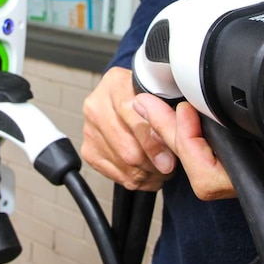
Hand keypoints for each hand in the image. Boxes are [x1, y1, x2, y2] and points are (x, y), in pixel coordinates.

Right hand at [81, 67, 175, 190]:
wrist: (125, 99)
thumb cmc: (147, 96)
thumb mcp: (160, 93)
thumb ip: (166, 112)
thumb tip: (175, 137)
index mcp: (115, 84)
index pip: (134, 118)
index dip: (154, 142)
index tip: (170, 158)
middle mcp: (97, 105)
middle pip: (128, 148)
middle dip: (154, 163)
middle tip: (170, 166)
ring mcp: (90, 129)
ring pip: (124, 165)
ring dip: (148, 173)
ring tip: (162, 169)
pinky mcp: (89, 150)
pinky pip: (117, 175)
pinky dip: (137, 179)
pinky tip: (148, 173)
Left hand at [136, 90, 263, 263]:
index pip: (216, 155)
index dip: (185, 130)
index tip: (172, 103)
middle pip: (207, 179)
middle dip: (176, 142)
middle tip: (158, 111)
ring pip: (224, 188)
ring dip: (199, 155)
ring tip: (185, 121)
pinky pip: (249, 190)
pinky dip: (229, 165)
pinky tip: (226, 141)